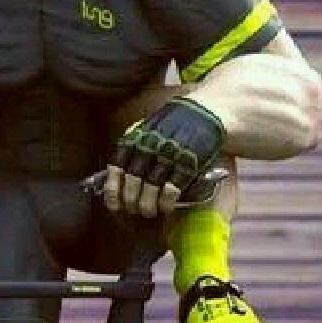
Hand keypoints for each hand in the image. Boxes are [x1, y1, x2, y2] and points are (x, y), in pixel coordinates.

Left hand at [104, 97, 225, 216]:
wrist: (208, 110)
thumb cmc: (174, 123)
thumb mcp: (149, 128)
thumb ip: (133, 147)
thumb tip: (115, 174)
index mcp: (136, 138)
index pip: (117, 167)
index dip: (113, 189)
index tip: (113, 204)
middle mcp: (150, 146)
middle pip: (133, 181)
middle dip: (131, 201)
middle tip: (133, 210)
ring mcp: (169, 155)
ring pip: (150, 188)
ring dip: (147, 205)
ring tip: (149, 212)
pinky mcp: (188, 164)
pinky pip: (172, 189)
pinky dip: (166, 202)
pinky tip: (166, 207)